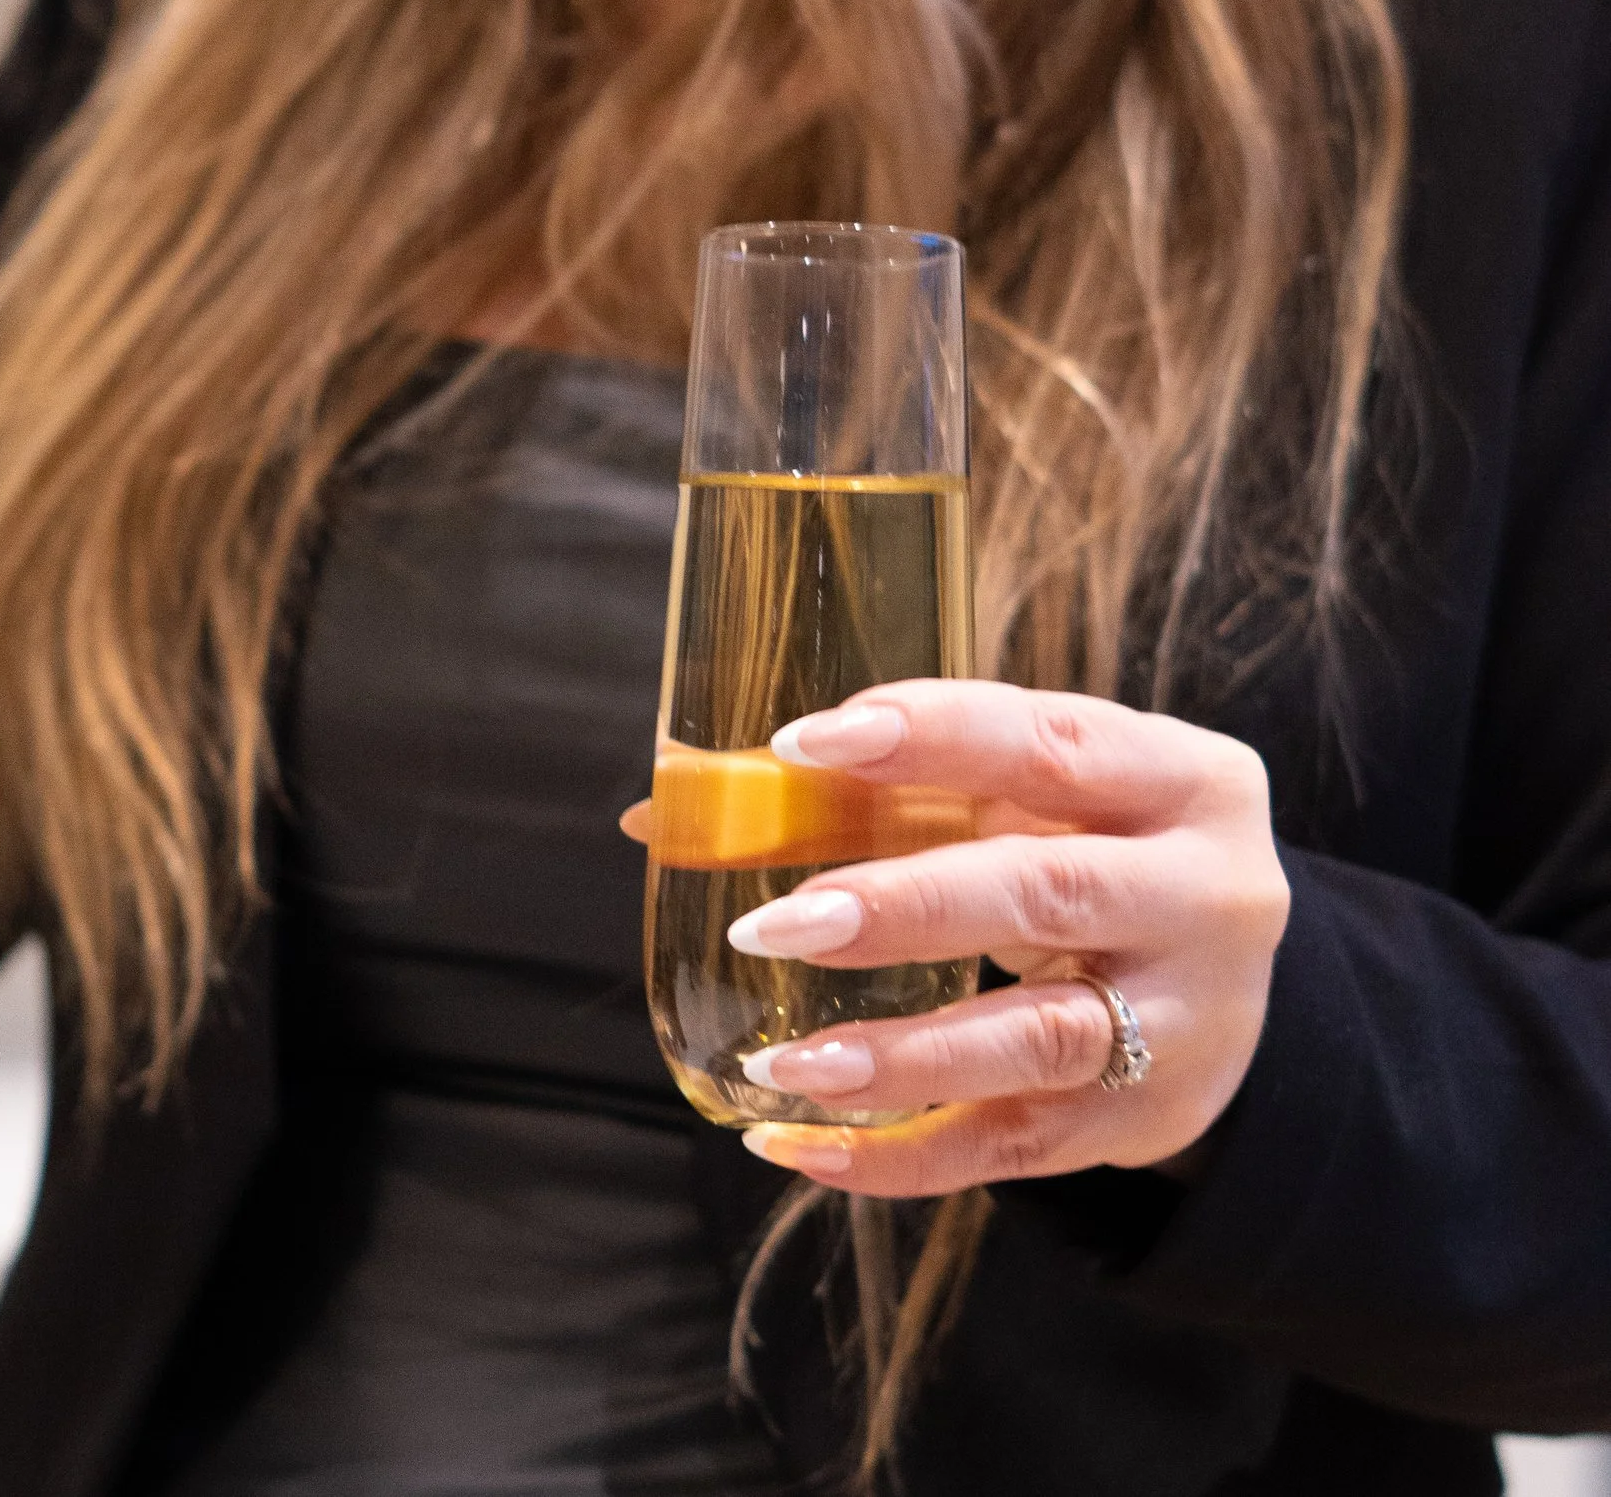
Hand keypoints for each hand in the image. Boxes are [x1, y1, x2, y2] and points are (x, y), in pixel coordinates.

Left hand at [724, 679, 1288, 1193]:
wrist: (1224, 973)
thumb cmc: (1088, 842)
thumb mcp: (1027, 795)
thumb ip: (877, 789)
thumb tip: (665, 809)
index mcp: (1182, 779)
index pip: (1046, 744)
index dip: (925, 737)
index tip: (801, 745)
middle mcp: (1207, 896)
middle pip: (1045, 891)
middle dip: (903, 908)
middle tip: (771, 926)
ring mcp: (1185, 1020)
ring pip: (1037, 1038)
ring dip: (901, 1056)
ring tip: (782, 1063)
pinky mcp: (1145, 1121)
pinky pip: (1014, 1149)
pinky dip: (900, 1154)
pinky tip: (799, 1143)